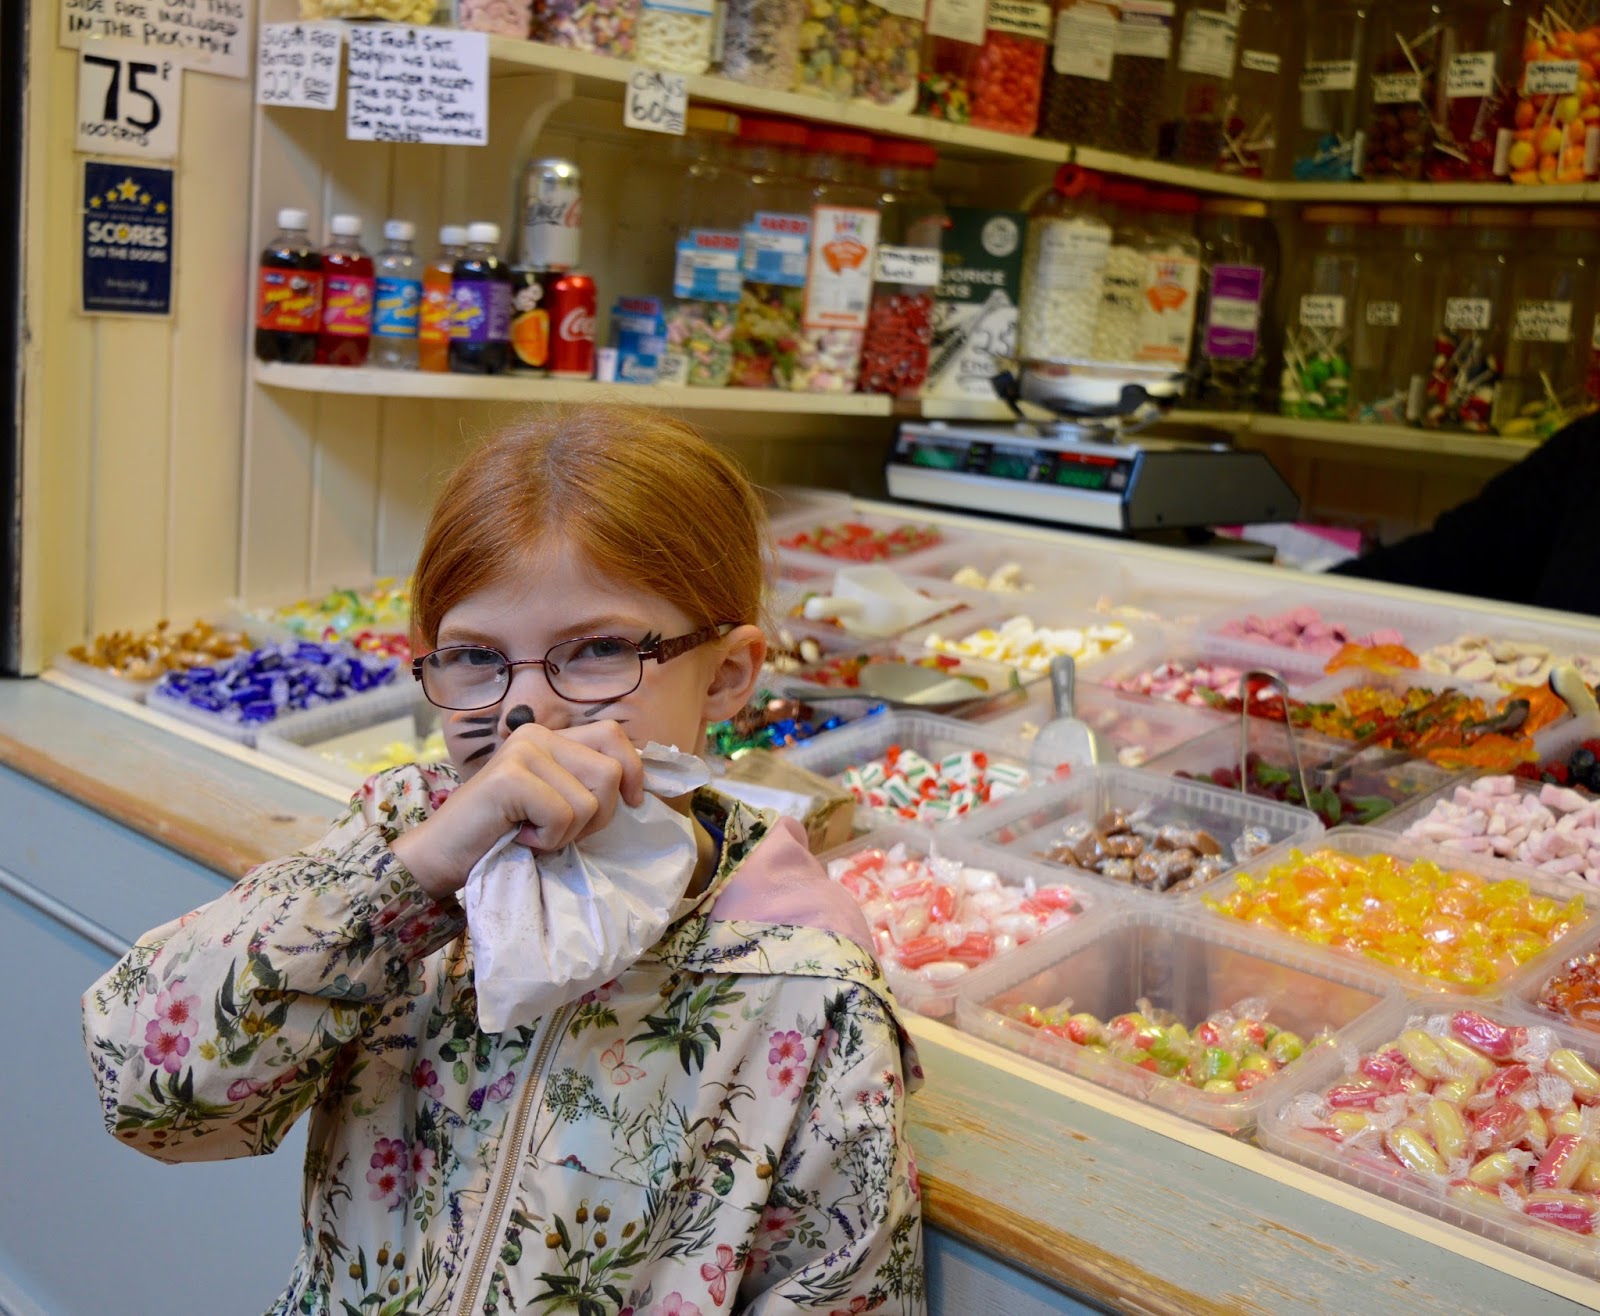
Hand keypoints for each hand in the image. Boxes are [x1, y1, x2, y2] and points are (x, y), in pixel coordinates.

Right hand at [391, 721, 643, 900]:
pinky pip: (564, 815)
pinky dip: (548, 840)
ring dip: (569, 832)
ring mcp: (522, 752)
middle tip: (558, 830)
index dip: (634, 770)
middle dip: (598, 815)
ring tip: (534, 832)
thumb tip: (638, 786)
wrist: (444, 856)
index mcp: (549, 736)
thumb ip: (584, 784)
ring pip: (591, 799)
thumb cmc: (503, 835)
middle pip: (610, 772)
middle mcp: (536, 734)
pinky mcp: (510, 777)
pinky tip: (519, 837)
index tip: (631, 802)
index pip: (613, 735)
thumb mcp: (554, 802)